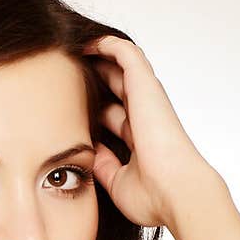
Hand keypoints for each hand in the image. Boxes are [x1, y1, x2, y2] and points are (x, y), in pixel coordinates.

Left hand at [82, 34, 223, 231]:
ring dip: (98, 57)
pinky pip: (125, 54)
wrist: (174, 192)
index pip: (114, 116)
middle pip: (116, 89)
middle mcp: (144, 116)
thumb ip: (103, 165)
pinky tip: (85, 43)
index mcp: (139, 140)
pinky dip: (106, 45)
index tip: (66, 105)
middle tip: (64, 72)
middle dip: (93, 80)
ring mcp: (146, 99)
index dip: (93, 108)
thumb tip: (88, 153)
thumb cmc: (153, 196)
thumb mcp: (117, 182)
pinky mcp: (146, 86)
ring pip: (120, 66)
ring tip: (71, 50)